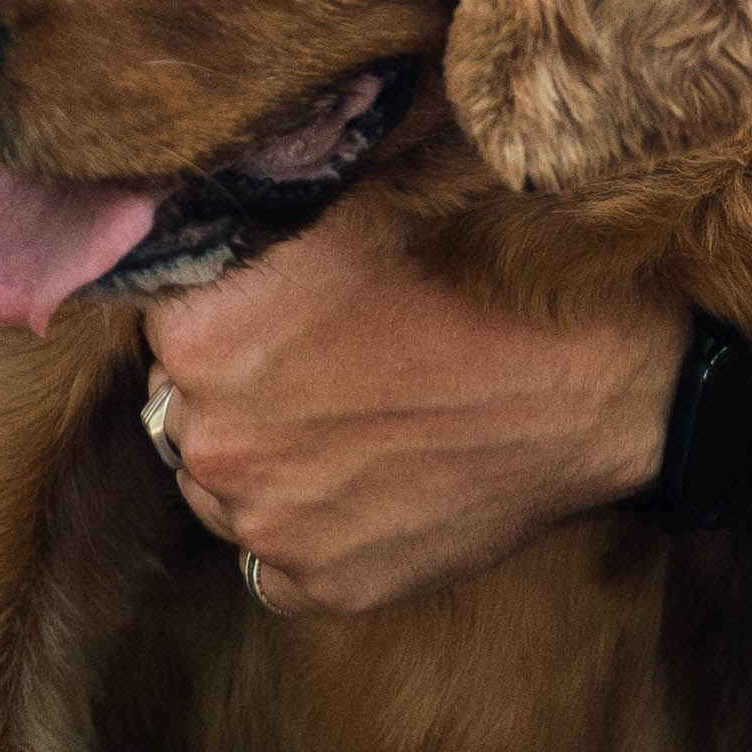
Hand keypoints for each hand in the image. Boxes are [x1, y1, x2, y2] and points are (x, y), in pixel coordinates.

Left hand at [142, 197, 686, 614]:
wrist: (590, 380)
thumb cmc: (477, 262)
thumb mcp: (358, 185)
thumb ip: (261, 186)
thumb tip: (188, 164)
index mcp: (203, 329)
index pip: (161, 311)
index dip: (220, 296)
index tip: (275, 291)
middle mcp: (210, 437)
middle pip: (183, 402)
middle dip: (234, 377)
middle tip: (323, 349)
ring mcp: (266, 523)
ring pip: (223, 482)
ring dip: (266, 450)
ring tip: (354, 408)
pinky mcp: (319, 587)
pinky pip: (273, 554)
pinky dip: (309, 520)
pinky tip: (371, 470)